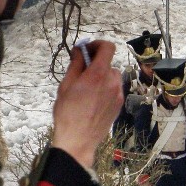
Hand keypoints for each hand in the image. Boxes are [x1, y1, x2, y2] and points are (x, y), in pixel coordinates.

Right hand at [52, 41, 122, 169]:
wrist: (78, 140)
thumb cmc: (68, 114)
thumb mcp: (66, 85)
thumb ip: (76, 64)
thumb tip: (79, 51)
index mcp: (98, 74)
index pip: (108, 47)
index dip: (97, 44)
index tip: (87, 50)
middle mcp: (112, 82)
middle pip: (108, 63)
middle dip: (96, 63)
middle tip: (81, 71)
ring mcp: (118, 94)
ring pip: (112, 76)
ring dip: (101, 76)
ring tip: (86, 88)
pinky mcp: (119, 104)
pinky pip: (114, 89)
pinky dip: (105, 88)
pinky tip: (92, 99)